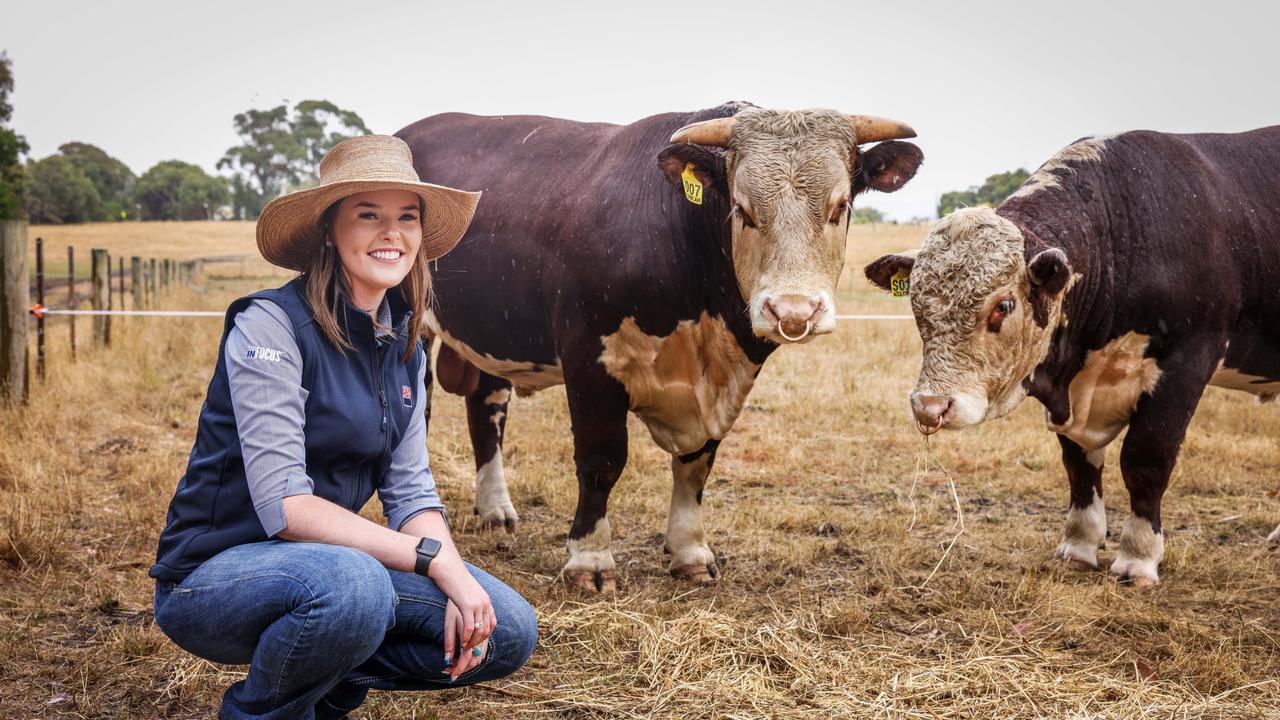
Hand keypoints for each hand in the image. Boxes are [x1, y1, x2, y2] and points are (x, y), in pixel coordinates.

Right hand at [434, 561, 496, 678]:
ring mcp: (478, 604)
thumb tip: (470, 613)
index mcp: (486, 600)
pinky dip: (466, 637)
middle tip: (469, 651)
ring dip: (472, 643)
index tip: (477, 643)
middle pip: (487, 629)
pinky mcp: (468, 605)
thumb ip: (471, 603)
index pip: (493, 623)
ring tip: (464, 649)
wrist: (448, 568)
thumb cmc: (454, 580)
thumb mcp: (467, 593)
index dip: (485, 636)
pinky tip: (461, 642)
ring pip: (480, 631)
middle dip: (478, 643)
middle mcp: (485, 603)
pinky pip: (470, 627)